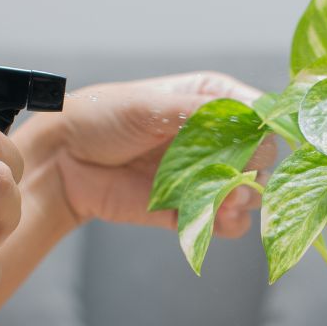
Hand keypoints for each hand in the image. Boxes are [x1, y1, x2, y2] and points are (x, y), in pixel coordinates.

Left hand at [17, 71, 275, 237]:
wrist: (62, 161)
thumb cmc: (101, 117)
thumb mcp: (149, 105)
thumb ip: (201, 115)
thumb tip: (251, 123)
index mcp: (211, 100)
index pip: (259, 114)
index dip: (264, 129)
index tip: (255, 144)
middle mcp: (215, 138)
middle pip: (262, 158)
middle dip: (253, 171)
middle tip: (235, 179)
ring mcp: (204, 175)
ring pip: (250, 193)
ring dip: (243, 200)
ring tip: (225, 203)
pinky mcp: (190, 209)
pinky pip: (225, 223)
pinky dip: (226, 224)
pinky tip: (216, 220)